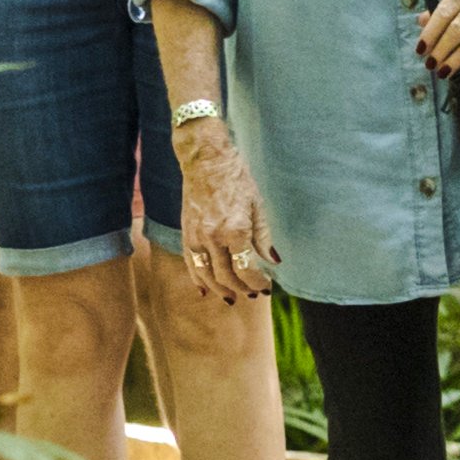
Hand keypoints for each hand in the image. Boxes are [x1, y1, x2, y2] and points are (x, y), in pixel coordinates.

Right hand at [179, 123, 278, 303]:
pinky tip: (204, 290)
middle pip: (227, 277)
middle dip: (242, 288)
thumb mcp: (257, 206)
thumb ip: (264, 237)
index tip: (266, 286)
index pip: (247, 269)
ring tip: (232, 297)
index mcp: (235, 230)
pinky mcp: (186, 234)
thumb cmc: (236, 180)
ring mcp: (197, 237)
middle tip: (253, 293)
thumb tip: (274, 261)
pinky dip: (198, 279)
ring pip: (206, 275)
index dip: (258, 282)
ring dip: (220, 290)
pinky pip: (191, 264)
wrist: (206, 161)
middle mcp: (213, 237)